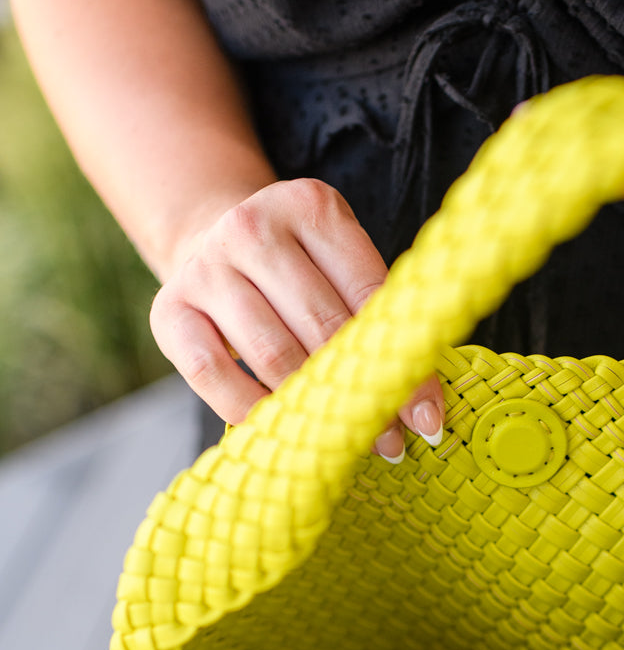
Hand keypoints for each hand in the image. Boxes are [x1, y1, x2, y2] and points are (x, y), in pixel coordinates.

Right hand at [150, 178, 443, 459]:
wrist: (209, 237)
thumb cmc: (295, 267)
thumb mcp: (337, 264)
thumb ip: (376, 314)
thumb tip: (422, 404)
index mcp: (311, 207)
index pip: (370, 294)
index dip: (403, 360)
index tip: (428, 414)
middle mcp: (253, 228)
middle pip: (322, 325)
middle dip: (363, 390)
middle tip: (392, 441)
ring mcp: (206, 268)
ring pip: (272, 354)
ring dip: (314, 408)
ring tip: (346, 441)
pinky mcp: (169, 310)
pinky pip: (214, 373)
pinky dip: (251, 410)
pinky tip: (282, 431)